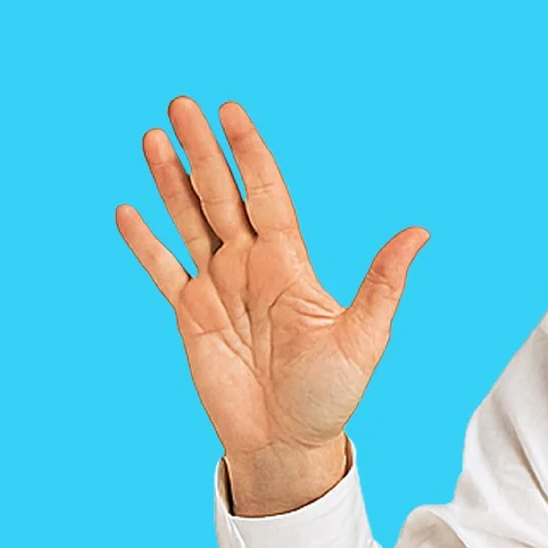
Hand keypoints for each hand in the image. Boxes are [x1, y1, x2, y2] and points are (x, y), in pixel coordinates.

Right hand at [115, 98, 427, 514]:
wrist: (289, 445)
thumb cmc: (331, 396)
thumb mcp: (363, 338)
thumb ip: (383, 283)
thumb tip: (420, 232)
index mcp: (288, 264)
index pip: (266, 194)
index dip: (249, 153)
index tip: (232, 113)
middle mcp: (250, 267)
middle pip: (221, 195)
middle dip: (202, 151)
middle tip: (182, 102)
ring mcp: (218, 289)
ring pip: (189, 221)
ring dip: (170, 181)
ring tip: (152, 136)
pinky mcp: (190, 317)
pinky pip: (162, 271)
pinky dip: (144, 243)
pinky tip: (127, 210)